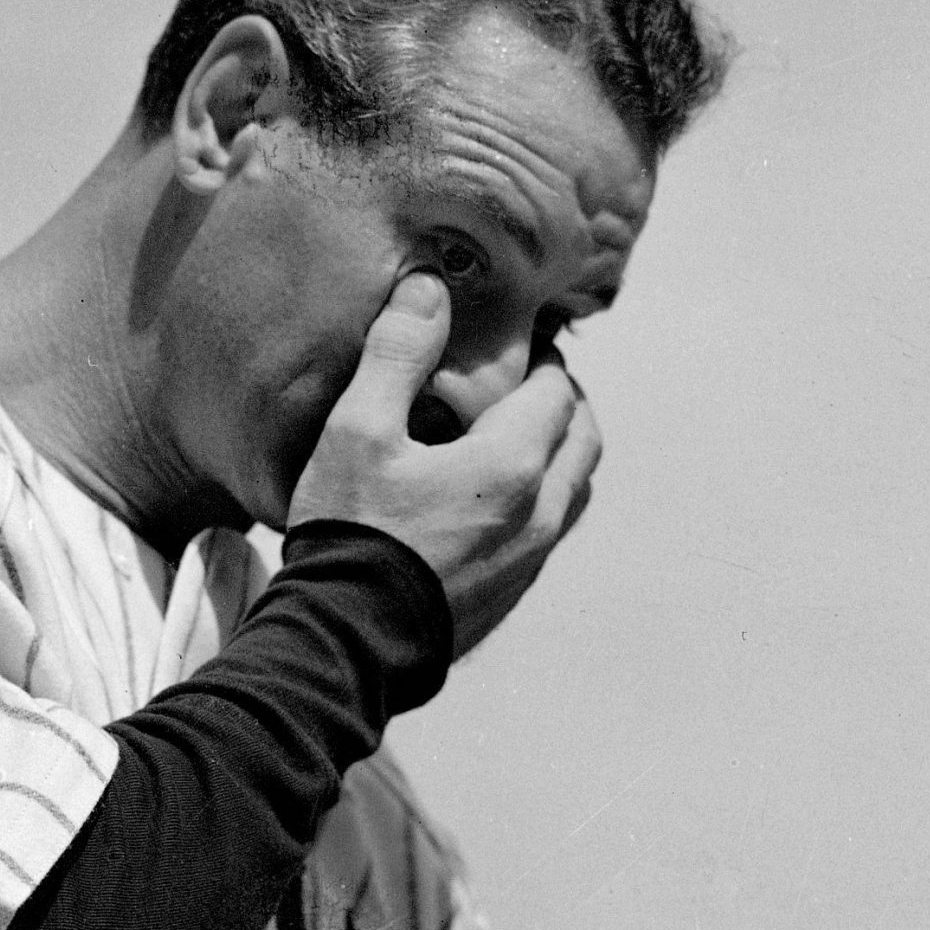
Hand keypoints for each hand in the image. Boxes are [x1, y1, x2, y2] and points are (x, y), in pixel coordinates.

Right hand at [286, 271, 599, 658]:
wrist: (345, 642)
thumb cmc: (351, 533)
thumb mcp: (358, 431)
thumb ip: (397, 354)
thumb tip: (428, 287)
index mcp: (512, 464)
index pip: (555, 391)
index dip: (541, 359)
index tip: (518, 342)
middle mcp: (538, 513)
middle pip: (583, 440)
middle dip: (564, 403)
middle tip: (527, 383)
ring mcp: (530, 561)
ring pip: (573, 490)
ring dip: (559, 454)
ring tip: (517, 437)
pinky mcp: (511, 596)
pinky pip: (547, 533)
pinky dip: (539, 499)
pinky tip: (493, 499)